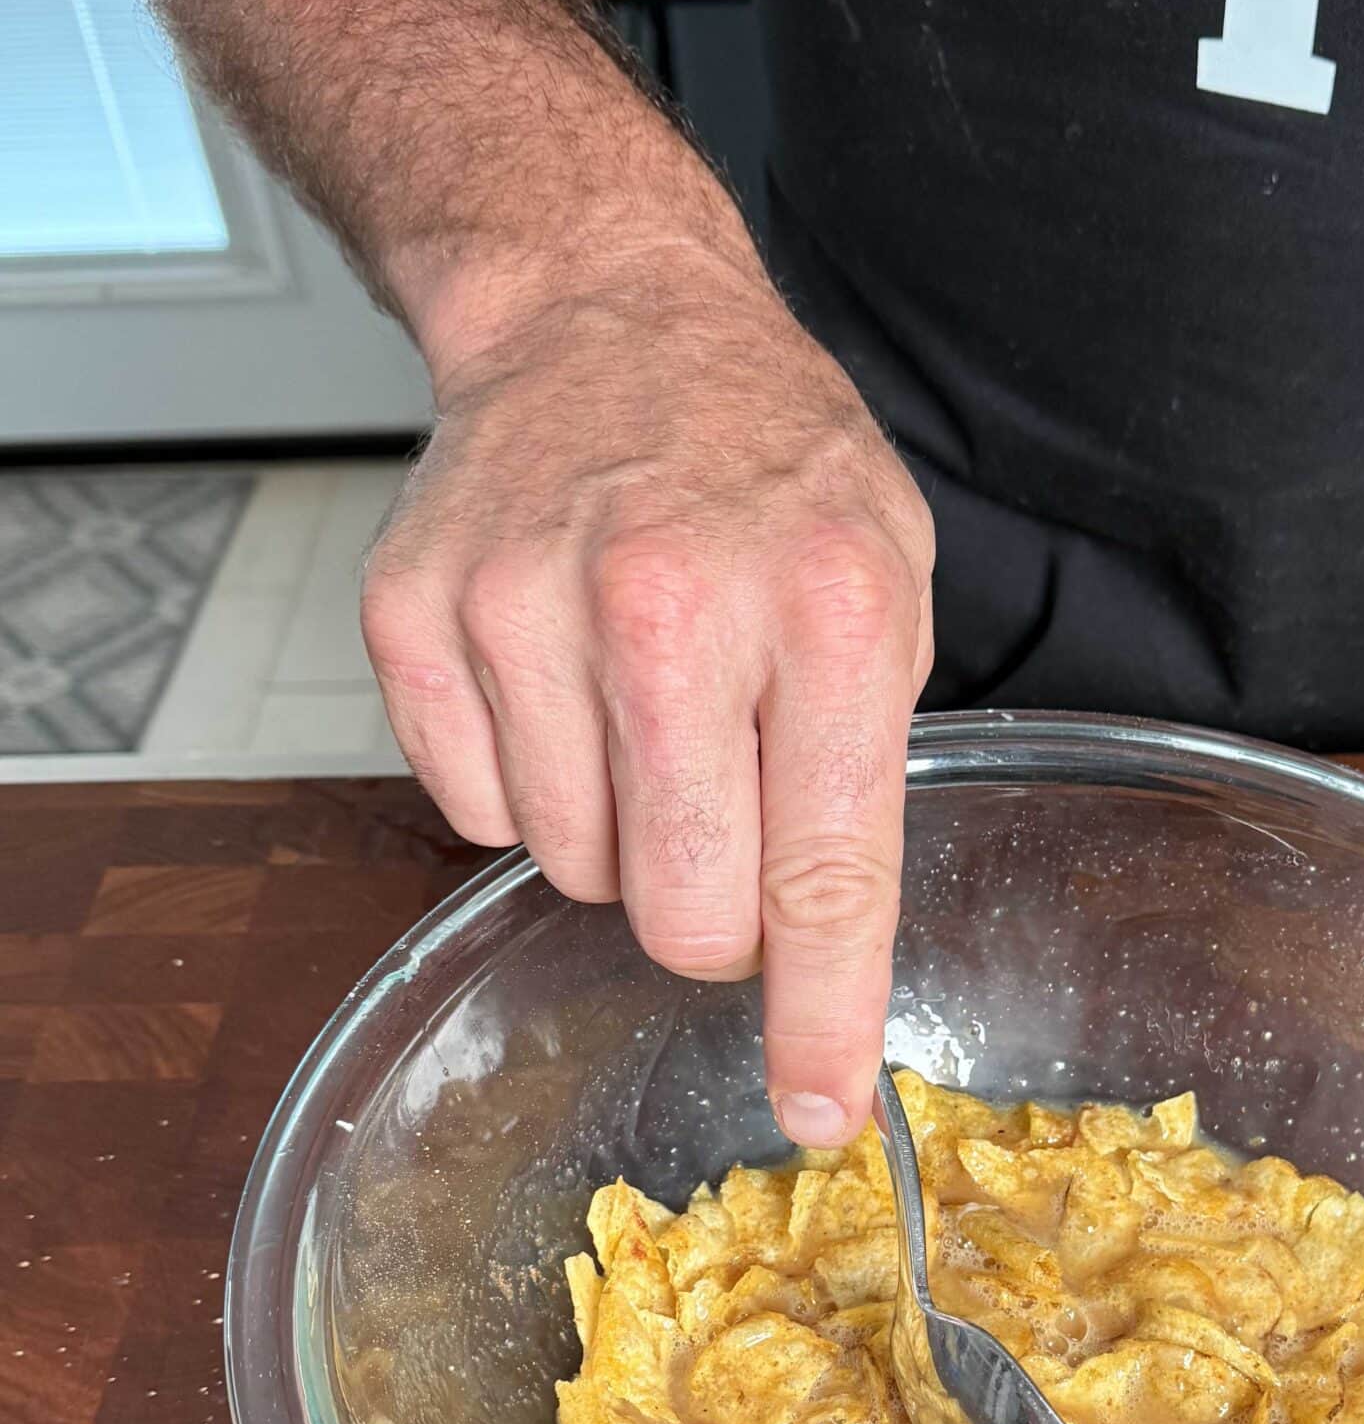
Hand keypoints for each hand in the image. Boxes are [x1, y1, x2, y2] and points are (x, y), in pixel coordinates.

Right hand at [361, 250, 934, 1146]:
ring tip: (639, 707)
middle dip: (710, 914)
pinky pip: (474, 813)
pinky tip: (557, 682)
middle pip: (681, 914)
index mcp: (825, 609)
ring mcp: (524, 608)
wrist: (604, 315)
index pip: (824, 878)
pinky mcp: (416, 617)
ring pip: (572, 873)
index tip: (817, 1108)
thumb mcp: (888, 590)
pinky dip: (523, 781)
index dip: (821, 1018)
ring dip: (616, 831)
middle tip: (722, 817)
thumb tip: (826, 975)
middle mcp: (672, 608)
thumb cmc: (766, 470)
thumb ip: (863, 778)